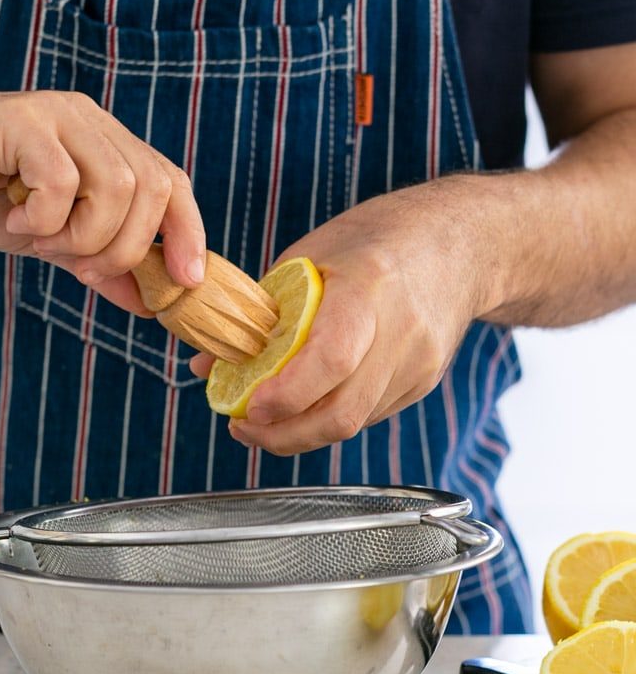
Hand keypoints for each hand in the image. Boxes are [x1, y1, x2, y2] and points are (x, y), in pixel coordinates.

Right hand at [0, 83, 205, 313]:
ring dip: (84, 235)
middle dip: (126, 248)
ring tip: (41, 242)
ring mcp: (59, 116)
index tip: (188, 282)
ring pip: (116, 186)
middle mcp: (91, 122)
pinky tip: (14, 222)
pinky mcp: (23, 121)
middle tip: (81, 269)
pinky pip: (61, 183)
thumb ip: (97, 262)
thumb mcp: (49, 239)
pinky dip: (44, 220)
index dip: (188, 232)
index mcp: (105, 144)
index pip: (171, 182)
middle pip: (151, 189)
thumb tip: (148, 302)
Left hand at [190, 177, 493, 454]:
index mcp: (369, 289)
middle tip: (242, 428)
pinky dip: (329, 417)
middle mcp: (402, 334)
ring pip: (351, 423)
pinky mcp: (423, 383)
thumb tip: (208, 366)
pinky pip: (367, 415)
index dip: (286, 396)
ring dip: (301, 433)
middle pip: (341, 413)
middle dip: (282, 435)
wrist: (464, 243)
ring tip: (264, 420)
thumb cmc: (378, 238)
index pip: (330, 361)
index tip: (247, 407)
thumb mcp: (311, 254)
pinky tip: (307, 404)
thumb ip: (263, 312)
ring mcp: (418, 365)